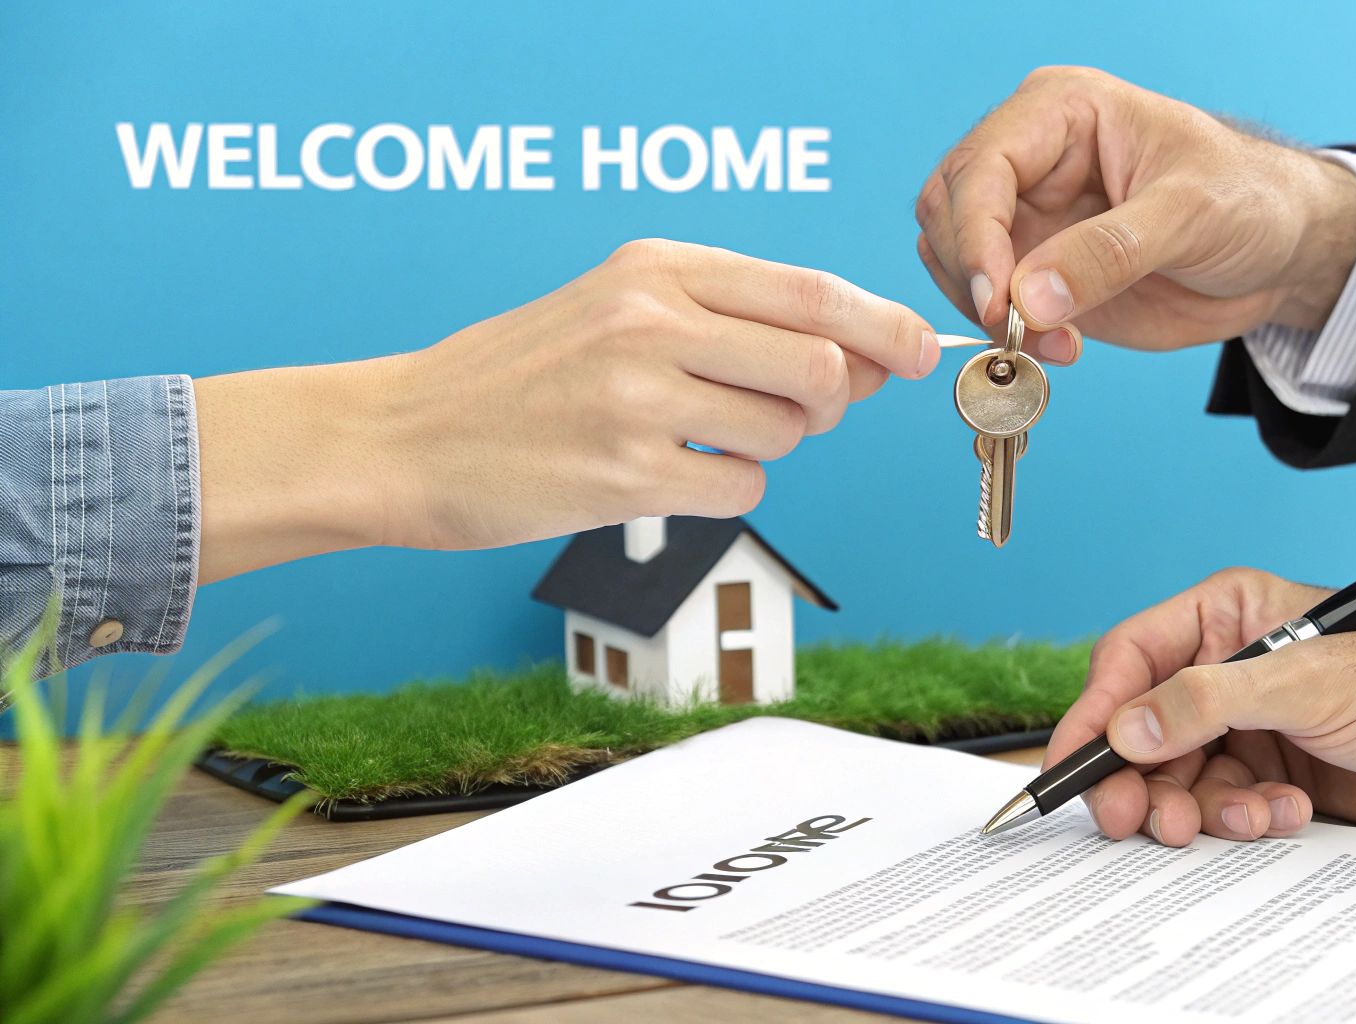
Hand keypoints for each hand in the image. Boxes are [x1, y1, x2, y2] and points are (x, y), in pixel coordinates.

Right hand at [194, 239, 938, 581]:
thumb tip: (864, 356)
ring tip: (697, 439)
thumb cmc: (522, 376)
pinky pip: (741, 491)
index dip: (883, 325)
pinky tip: (667, 477)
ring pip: (786, 432)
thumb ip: (732, 320)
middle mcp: (650, 321)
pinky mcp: (624, 476)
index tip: (921, 352)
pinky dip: (725, 491)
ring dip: (767, 447)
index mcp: (655, 268)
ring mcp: (636, 399)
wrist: (403, 436)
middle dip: (834, 401)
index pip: (809, 291)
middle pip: (821, 365)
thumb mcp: (615, 307)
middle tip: (799, 413)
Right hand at [916, 66, 1355, 361]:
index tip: (995, 299)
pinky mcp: (1037, 271)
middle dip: (973, 276)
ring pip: (953, 261)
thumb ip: (1108, 253)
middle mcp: (1030, 160)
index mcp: (1060, 113)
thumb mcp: (1190, 216)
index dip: (974, 235)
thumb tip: (1026, 296)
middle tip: (1019, 329)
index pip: (982, 167)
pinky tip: (1057, 347)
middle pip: (947, 212)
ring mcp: (1028, 218)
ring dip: (985, 312)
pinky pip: (987, 303)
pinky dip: (1005, 335)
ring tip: (1053, 342)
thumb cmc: (1249, 201)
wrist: (1281, 253)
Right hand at [1048, 568, 1355, 844]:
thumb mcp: (1305, 684)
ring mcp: (1250, 727)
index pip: (1132, 659)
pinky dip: (1242, 820)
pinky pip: (1221, 807)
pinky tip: (1286, 813)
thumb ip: (1206, 703)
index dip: (1097, 711)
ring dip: (1196, 807)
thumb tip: (1125, 728)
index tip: (1074, 762)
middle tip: (1135, 820)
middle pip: (1142, 728)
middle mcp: (1229, 670)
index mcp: (1229, 615)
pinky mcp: (1271, 778)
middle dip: (1140, 778)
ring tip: (1240, 816)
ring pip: (1178, 777)